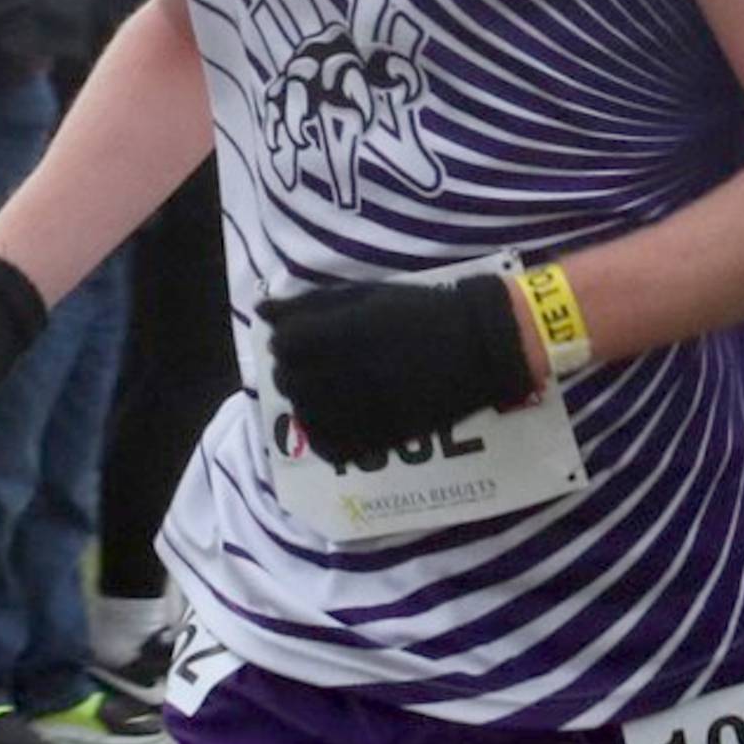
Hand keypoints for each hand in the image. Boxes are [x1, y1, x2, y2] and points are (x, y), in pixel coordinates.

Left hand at [260, 274, 532, 464]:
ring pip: (307, 416)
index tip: (302, 339)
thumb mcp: (367, 295)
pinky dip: (324, 438)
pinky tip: (334, 422)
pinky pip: (333, 447)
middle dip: (293, 371)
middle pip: (290, 380)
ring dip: (306, 404)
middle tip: (313, 365)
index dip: (287, 341)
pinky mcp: (383, 434)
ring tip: (324, 393)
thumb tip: (262, 311)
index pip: (285, 343)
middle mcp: (350, 370)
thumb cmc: (422, 311)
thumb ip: (312, 304)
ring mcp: (366, 406)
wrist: (480, 345)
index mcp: (346, 331)